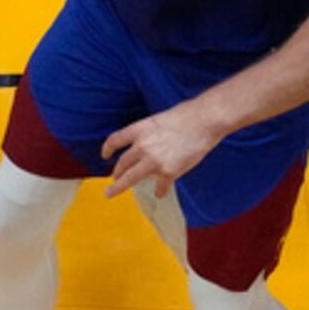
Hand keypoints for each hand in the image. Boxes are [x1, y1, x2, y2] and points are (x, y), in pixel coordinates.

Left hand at [100, 102, 223, 199]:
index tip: (104, 155)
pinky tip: (159, 194)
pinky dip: (159, 191)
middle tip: (113, 178)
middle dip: (116, 172)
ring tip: (112, 191)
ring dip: (119, 186)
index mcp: (139, 130)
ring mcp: (154, 161)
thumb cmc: (186, 116)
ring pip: (130, 178)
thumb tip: (147, 145)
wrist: (204, 121)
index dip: (107, 148)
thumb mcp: (159, 120)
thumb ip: (149, 134)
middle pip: (122, 163)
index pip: (115, 140)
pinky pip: (160, 186)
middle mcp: (142, 146)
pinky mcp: (168, 172)